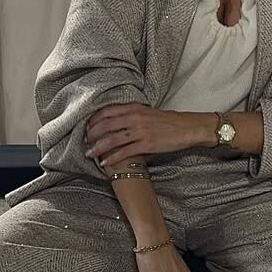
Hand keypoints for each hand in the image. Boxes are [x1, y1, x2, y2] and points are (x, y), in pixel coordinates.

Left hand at [84, 106, 200, 170]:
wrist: (188, 127)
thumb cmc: (169, 121)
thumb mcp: (148, 112)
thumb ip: (132, 114)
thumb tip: (117, 120)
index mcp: (134, 108)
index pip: (106, 111)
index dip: (93, 120)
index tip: (86, 127)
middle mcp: (134, 118)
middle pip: (105, 125)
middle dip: (91, 134)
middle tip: (84, 142)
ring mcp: (140, 131)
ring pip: (112, 139)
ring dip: (98, 148)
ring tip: (89, 154)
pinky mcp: (146, 144)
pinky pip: (124, 152)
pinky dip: (112, 158)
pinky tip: (105, 163)